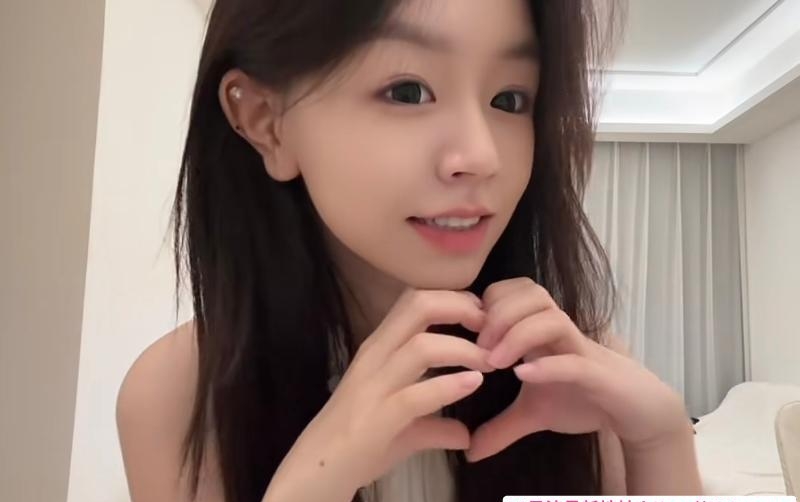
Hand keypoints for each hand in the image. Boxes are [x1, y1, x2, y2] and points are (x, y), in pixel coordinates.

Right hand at [265, 289, 494, 500]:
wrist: (317, 471)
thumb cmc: (358, 442)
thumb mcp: (403, 426)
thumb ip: (435, 424)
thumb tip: (466, 435)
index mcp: (379, 348)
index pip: (414, 301)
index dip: (452, 299)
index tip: (481, 315)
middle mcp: (375, 357)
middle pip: (418, 307)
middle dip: (460, 308)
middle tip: (489, 326)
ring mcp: (374, 386)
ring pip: (421, 346)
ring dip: (463, 349)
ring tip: (489, 362)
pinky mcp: (378, 417)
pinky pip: (415, 395)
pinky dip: (449, 386)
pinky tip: (473, 384)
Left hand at [465, 278, 689, 461]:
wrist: (636, 413)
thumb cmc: (584, 399)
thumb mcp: (534, 414)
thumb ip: (501, 427)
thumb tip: (469, 451)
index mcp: (543, 330)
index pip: (515, 291)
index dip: (489, 301)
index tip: (468, 330)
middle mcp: (561, 332)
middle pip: (532, 294)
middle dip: (499, 314)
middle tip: (478, 347)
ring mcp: (581, 350)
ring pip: (552, 319)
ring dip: (518, 334)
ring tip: (496, 362)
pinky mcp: (600, 375)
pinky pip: (574, 361)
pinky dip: (548, 365)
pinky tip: (524, 375)